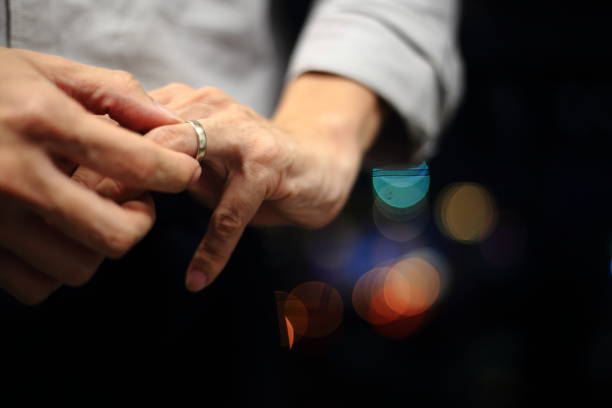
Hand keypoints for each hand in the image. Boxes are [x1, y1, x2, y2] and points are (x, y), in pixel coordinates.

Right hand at [0, 48, 200, 303]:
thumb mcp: (43, 69)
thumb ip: (112, 92)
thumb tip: (170, 121)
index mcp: (41, 121)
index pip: (139, 165)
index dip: (177, 173)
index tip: (182, 172)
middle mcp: (14, 176)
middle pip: (117, 235)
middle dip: (140, 221)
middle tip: (132, 199)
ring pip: (78, 267)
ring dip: (97, 245)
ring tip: (86, 212)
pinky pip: (35, 286)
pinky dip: (54, 267)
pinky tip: (51, 234)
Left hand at [91, 74, 379, 291]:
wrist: (319, 161)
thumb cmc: (252, 165)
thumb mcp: (203, 159)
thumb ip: (162, 164)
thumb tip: (102, 187)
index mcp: (189, 103)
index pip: (129, 118)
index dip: (96, 151)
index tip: (68, 188)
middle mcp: (211, 109)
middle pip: (146, 133)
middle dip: (110, 170)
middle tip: (84, 211)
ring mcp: (241, 135)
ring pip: (181, 159)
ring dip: (147, 196)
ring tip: (123, 234)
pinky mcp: (267, 166)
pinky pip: (231, 212)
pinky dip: (213, 249)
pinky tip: (198, 278)